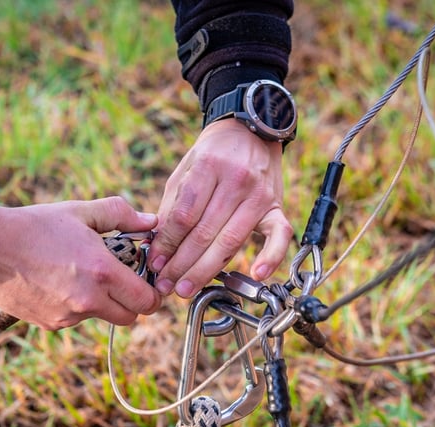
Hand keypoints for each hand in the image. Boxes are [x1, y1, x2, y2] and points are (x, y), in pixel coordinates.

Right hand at [0, 197, 161, 329]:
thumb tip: (149, 222)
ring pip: (101, 317)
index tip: (147, 280)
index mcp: (103, 272)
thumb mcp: (80, 211)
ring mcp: (68, 316)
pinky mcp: (50, 324)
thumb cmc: (36, 226)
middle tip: (122, 280)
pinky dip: (75, 306)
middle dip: (132, 302)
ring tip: (81, 274)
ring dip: (101, 302)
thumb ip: (120, 215)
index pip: (146, 301)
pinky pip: (74, 319)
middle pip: (130, 318)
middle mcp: (89, 300)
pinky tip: (59, 282)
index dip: (152, 293)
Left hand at [147, 118, 293, 297]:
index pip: (184, 215)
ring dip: (206, 270)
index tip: (155, 263)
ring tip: (186, 288)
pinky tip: (256, 274)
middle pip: (205, 232)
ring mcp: (259, 195)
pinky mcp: (276, 206)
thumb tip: (156, 245)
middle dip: (182, 264)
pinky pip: (279, 235)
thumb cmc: (213, 155)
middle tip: (166, 285)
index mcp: (209, 167)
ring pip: (231, 240)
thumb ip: (172, 206)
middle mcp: (236, 180)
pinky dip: (271, 256)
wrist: (250, 130)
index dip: (167, 243)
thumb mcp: (185, 171)